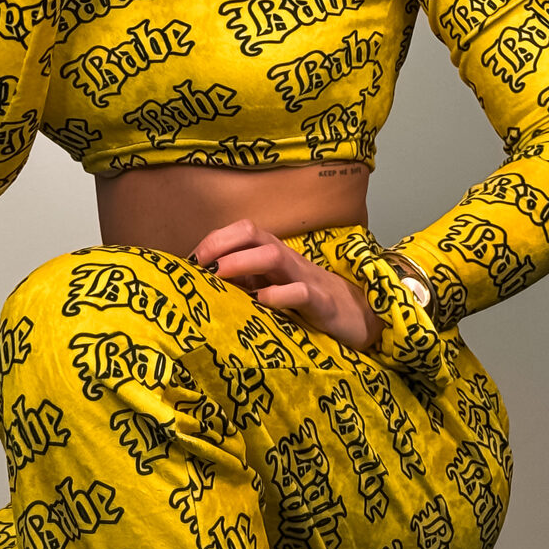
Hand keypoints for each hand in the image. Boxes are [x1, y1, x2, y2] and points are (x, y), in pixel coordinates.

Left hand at [189, 219, 378, 352]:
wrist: (359, 316)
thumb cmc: (307, 303)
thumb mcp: (272, 288)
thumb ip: (244, 283)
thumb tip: (205, 284)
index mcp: (272, 255)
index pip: (240, 232)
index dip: (212, 241)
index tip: (189, 262)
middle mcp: (286, 260)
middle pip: (252, 232)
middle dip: (221, 243)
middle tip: (200, 266)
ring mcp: (304, 279)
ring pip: (273, 255)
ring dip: (242, 262)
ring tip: (220, 276)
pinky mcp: (322, 303)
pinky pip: (300, 292)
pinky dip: (278, 295)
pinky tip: (260, 302)